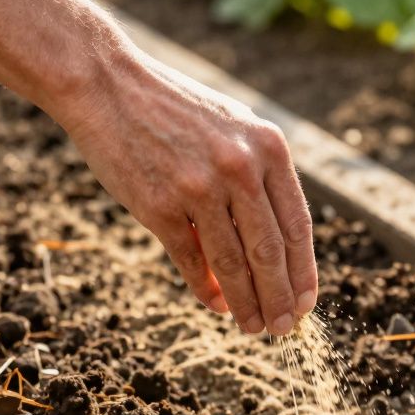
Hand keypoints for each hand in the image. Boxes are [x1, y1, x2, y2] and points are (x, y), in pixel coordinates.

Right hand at [59, 52, 316, 335]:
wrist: (108, 85)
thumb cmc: (173, 109)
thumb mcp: (231, 127)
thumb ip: (257, 175)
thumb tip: (272, 243)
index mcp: (268, 147)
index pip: (297, 225)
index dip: (303, 271)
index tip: (306, 302)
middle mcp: (240, 168)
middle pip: (270, 252)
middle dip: (280, 299)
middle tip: (283, 329)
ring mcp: (200, 188)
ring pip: (234, 264)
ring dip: (247, 304)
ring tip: (254, 328)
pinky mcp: (161, 207)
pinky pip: (193, 261)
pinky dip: (207, 290)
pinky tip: (217, 306)